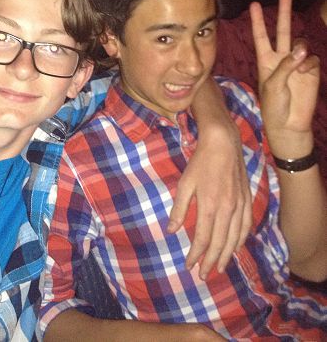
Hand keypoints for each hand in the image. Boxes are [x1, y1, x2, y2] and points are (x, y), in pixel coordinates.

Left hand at [168, 79, 251, 279]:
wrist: (223, 143)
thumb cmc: (200, 162)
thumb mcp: (184, 184)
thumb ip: (179, 209)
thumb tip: (171, 231)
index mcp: (210, 206)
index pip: (203, 239)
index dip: (196, 255)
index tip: (189, 266)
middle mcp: (228, 209)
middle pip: (220, 243)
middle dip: (211, 262)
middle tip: (204, 276)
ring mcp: (240, 205)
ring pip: (235, 238)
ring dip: (227, 256)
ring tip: (220, 268)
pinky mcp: (247, 199)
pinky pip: (246, 226)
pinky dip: (241, 240)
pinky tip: (236, 247)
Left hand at [250, 0, 319, 156]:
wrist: (289, 123)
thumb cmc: (274, 106)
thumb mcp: (273, 85)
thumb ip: (285, 66)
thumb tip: (301, 49)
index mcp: (266, 60)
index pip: (260, 36)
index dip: (257, 21)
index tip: (254, 4)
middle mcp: (281, 58)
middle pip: (282, 31)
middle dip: (283, 14)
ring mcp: (297, 63)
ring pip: (301, 43)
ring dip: (300, 48)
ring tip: (298, 59)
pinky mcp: (311, 70)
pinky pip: (312, 58)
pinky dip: (309, 62)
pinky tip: (305, 71)